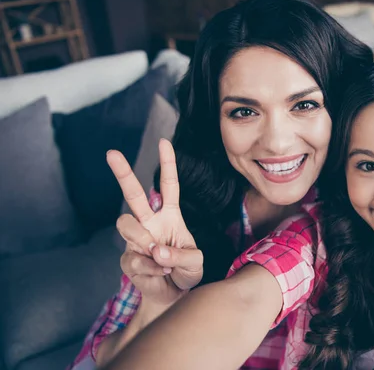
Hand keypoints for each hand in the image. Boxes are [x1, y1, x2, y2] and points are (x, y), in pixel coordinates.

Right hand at [107, 139, 203, 306]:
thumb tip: (155, 249)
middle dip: (122, 172)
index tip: (164, 142)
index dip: (167, 164)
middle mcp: (150, 223)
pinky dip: (150, 268)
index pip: (169, 186)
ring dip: (143, 240)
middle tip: (111, 153)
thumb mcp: (196, 263)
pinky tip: (159, 273)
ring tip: (160, 257)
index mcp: (170, 216)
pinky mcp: (128, 259)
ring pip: (126, 225)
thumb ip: (181, 255)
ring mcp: (136, 240)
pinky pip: (133, 258)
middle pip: (133, 195)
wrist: (174, 297)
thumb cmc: (186, 273)